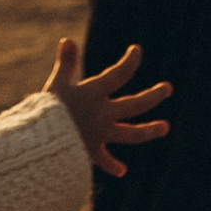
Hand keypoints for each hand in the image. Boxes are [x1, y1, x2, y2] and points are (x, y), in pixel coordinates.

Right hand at [50, 36, 171, 179]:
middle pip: (135, 104)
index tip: (136, 51)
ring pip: (131, 133)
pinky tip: (122, 170)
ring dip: (149, 130)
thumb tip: (68, 40)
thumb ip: (65, 63)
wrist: (43, 144)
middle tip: (168, 89)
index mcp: (94, 94)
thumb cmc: (46, 111)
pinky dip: (112, 165)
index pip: (119, 74)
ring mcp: (100, 134)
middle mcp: (103, 114)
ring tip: (166, 128)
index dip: (130, 61)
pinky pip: (104, 160)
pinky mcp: (90, 152)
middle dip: (154, 96)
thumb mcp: (55, 84)